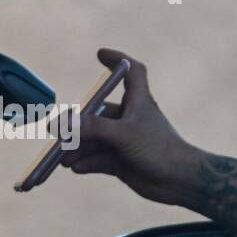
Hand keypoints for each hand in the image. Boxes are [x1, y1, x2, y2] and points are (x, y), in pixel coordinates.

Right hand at [59, 49, 202, 205]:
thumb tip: (66, 124)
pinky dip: (86, 162)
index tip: (100, 54)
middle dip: (77, 124)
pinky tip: (76, 167)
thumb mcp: (124, 134)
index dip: (117, 60)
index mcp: (138, 101)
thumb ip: (94, 128)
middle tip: (57, 133)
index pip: (131, 72)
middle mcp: (129, 118)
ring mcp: (124, 141)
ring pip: (94, 140)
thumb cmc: (159, 149)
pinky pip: (97, 159)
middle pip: (97, 114)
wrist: (179, 182)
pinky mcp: (121, 161)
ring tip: (63, 159)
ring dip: (77, 148)